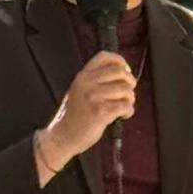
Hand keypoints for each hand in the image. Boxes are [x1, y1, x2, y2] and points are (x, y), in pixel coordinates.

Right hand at [39, 53, 136, 172]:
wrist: (62, 136)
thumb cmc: (73, 117)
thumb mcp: (78, 91)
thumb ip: (94, 81)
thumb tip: (122, 75)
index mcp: (82, 76)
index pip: (105, 57)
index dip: (120, 62)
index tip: (125, 72)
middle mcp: (87, 83)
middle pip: (121, 72)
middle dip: (130, 83)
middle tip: (127, 93)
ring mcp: (94, 97)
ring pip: (126, 90)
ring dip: (130, 100)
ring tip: (123, 107)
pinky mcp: (101, 112)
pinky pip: (125, 106)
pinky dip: (128, 111)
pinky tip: (122, 116)